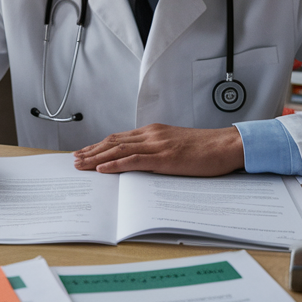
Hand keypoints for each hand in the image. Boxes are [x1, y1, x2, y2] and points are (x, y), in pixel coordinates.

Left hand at [73, 124, 244, 176]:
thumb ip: (159, 151)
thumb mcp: (177, 146)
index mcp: (154, 131)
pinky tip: (102, 169)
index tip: (85, 152)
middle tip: (74, 160)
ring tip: (80, 165)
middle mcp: (152, 135)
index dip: (99, 145)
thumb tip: (144, 163)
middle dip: (91, 151)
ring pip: (119, 150)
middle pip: (114, 142)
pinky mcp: (164, 157)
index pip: (119, 138)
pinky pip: (134, 161)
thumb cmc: (207, 149)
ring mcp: (157, 145)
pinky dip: (115, 164)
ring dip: (96, 158)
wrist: (227, 145)